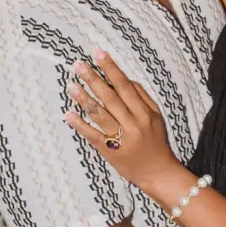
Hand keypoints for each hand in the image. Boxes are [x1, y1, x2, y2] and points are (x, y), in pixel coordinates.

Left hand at [65, 50, 175, 190]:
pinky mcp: (109, 151)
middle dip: (93, 79)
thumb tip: (124, 78)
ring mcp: (120, 138)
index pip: (125, 86)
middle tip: (78, 65)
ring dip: (84, 99)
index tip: (99, 53)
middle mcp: (132, 123)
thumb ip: (142, 96)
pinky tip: (68, 114)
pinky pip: (92, 135)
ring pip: (100, 115)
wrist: (157, 173)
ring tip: (71, 85)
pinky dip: (80, 125)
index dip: (111, 69)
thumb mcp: (156, 116)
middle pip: (110, 97)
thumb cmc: (156, 141)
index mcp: (144, 112)